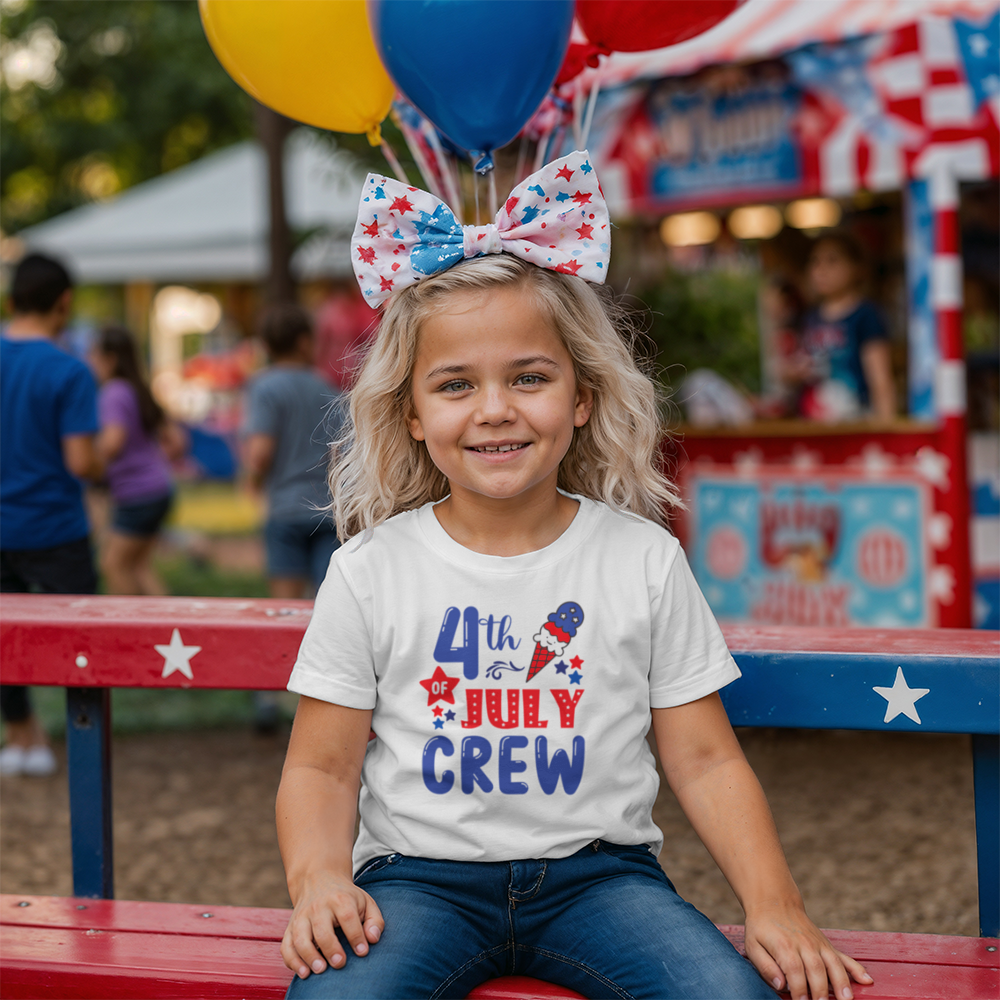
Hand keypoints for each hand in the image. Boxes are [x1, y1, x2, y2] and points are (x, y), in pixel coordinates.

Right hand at [281, 870, 384, 978]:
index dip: (355, 936)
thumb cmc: (346, 897)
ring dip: (308, 957)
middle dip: (330, 949)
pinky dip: (292, 961)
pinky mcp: (290, 927)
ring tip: (320, 970)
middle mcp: (318, 907)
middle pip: (322, 929)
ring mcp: (301, 917)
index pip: (347, 917)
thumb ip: (374, 920)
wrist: (318, 880)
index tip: (362, 952)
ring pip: (300, 938)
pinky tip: (304, 972)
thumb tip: (373, 939)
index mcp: (340, 899)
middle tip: (340, 964)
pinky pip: (286, 946)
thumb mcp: (365, 902)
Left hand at [744, 903, 872, 999]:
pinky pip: (844, 957)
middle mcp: (804, 944)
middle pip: (816, 970)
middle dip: (821, 991)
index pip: (794, 970)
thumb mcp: (752, 945)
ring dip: (841, 983)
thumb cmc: (761, 928)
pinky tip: (867, 980)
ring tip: (846, 999)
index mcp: (785, 946)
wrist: (774, 902)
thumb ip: (765, 966)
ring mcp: (818, 944)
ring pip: (833, 964)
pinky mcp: (826, 945)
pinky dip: (856, 968)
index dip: (799, 989)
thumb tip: (780, 985)